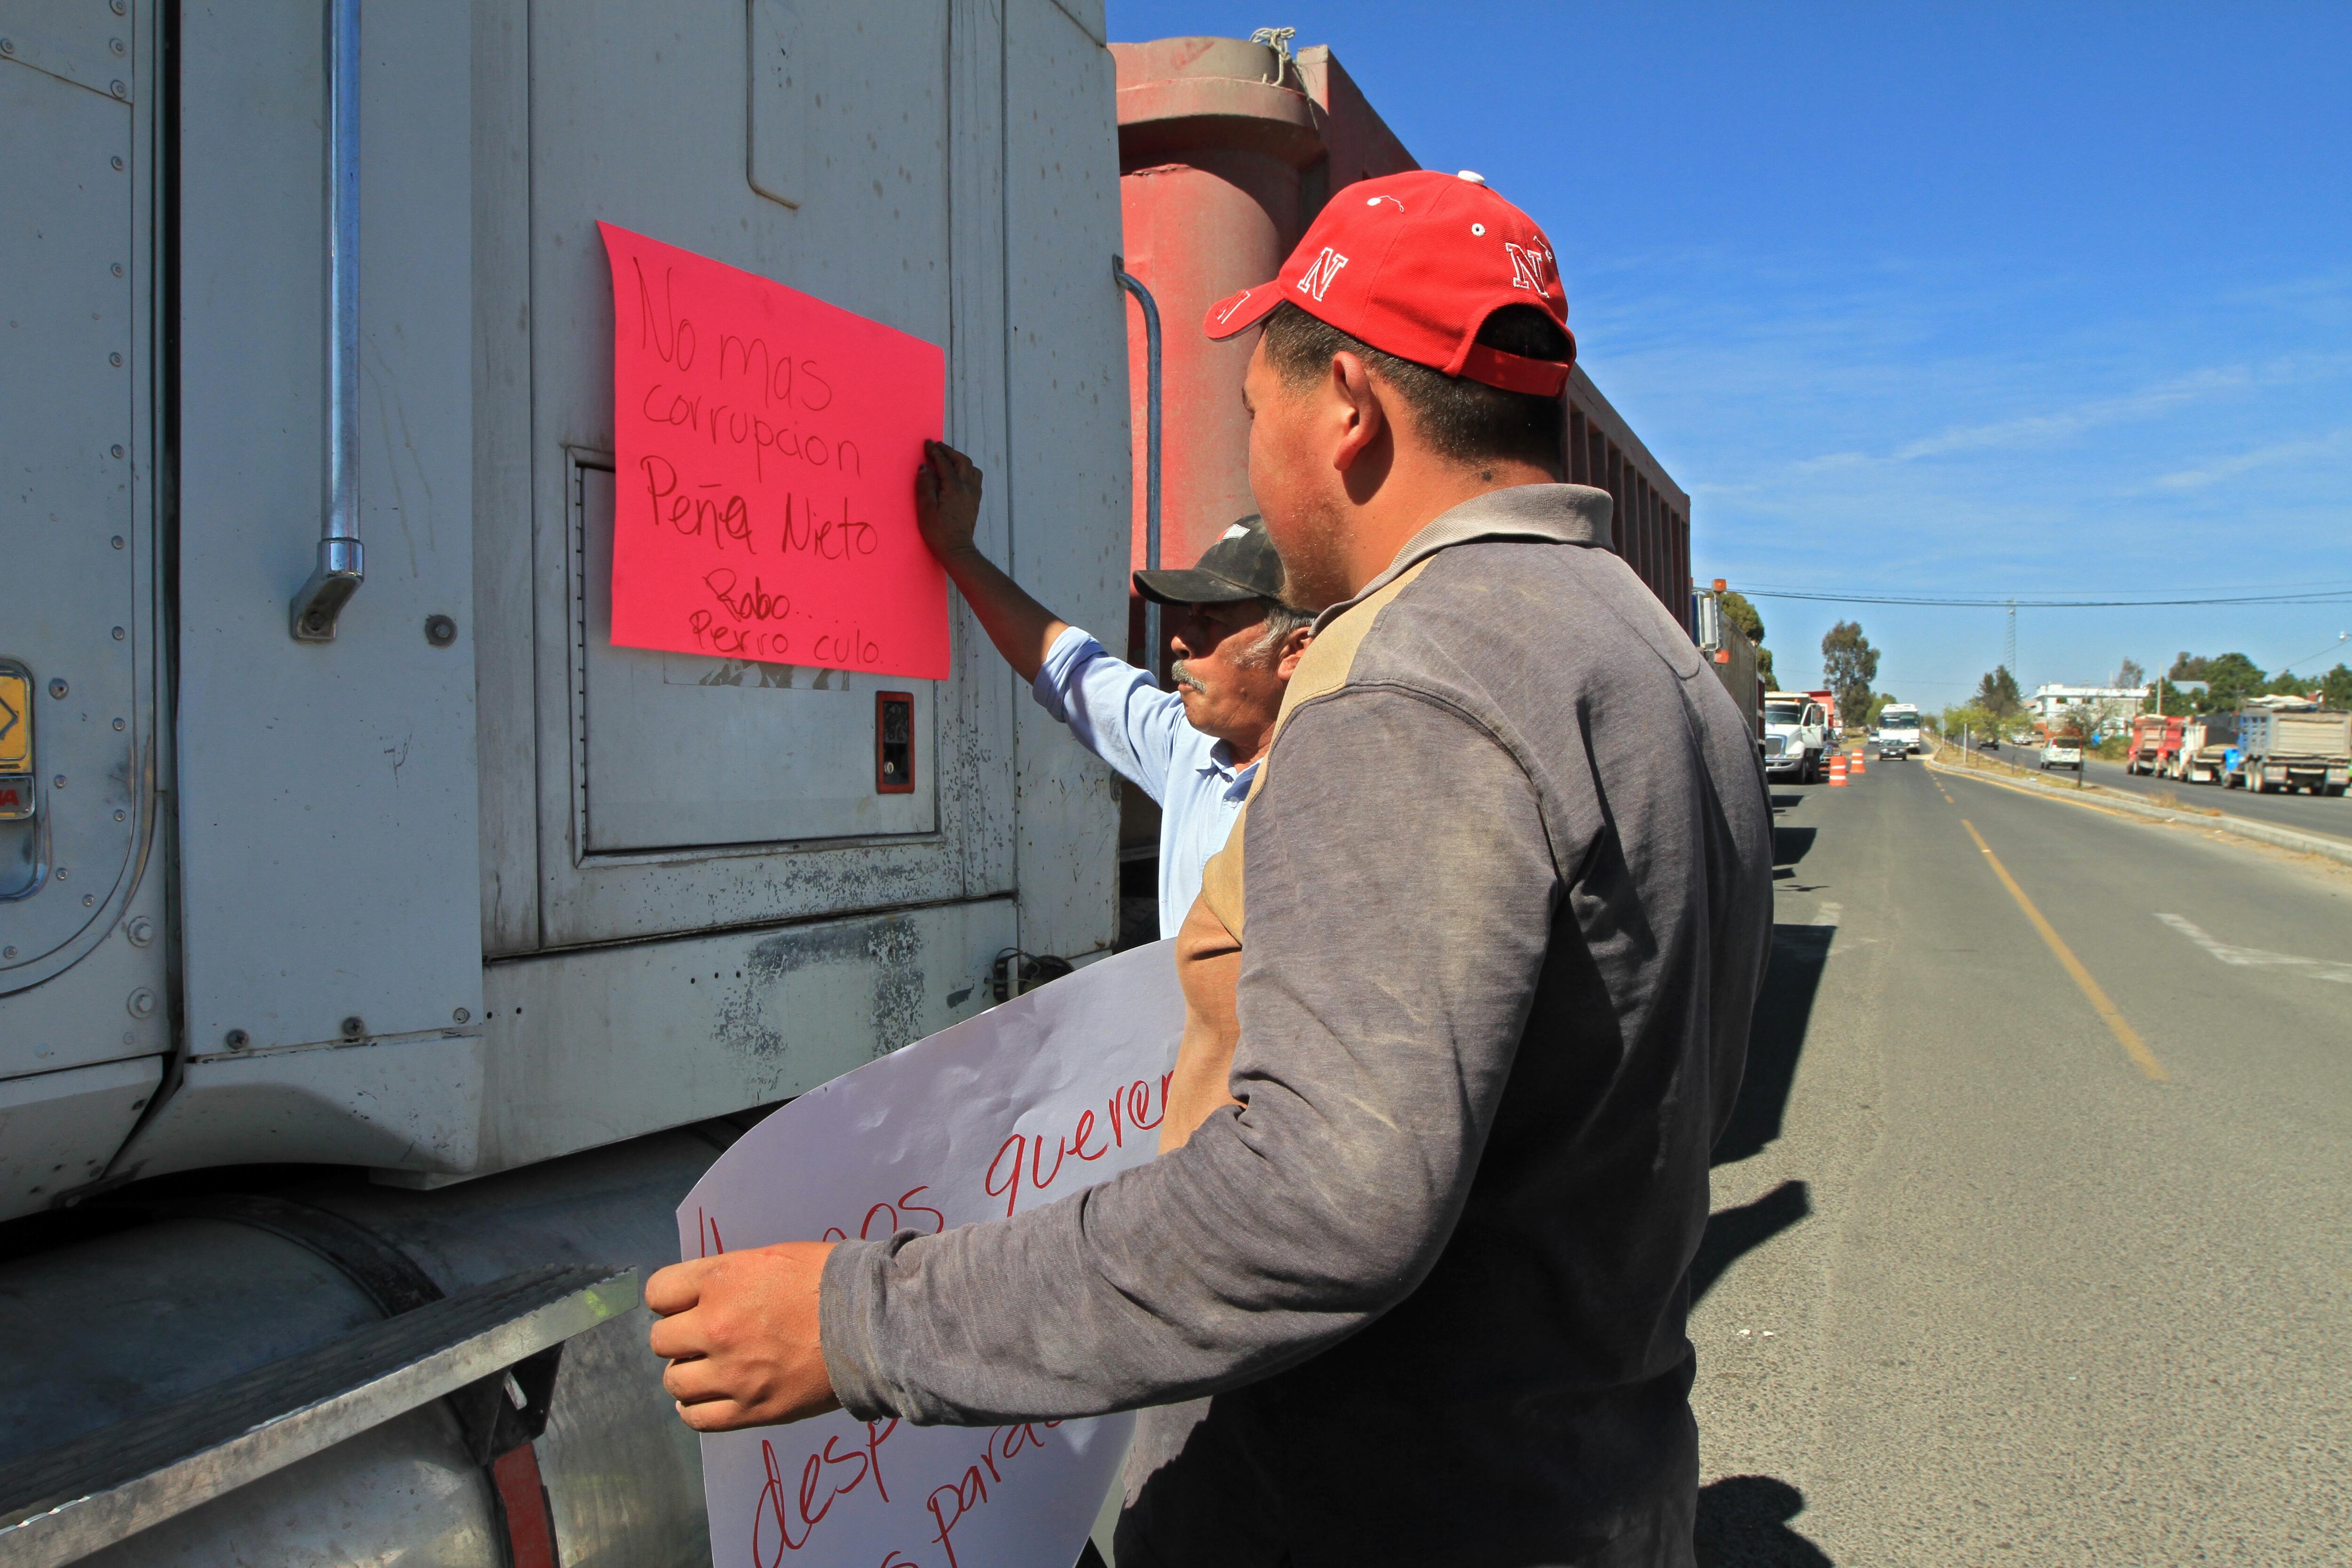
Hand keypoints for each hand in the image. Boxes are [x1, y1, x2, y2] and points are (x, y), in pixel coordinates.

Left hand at [646, 1241, 841, 1430]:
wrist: (873, 1324)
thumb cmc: (829, 1280)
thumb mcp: (773, 1258)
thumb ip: (731, 1277)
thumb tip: (705, 1296)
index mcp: (720, 1280)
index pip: (658, 1293)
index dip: (672, 1300)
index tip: (689, 1305)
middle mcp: (715, 1327)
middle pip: (662, 1341)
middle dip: (680, 1337)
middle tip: (706, 1338)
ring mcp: (730, 1373)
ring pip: (674, 1381)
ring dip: (688, 1373)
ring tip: (710, 1370)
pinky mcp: (749, 1410)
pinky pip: (696, 1418)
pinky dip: (694, 1408)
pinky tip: (708, 1398)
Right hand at [914, 440, 983, 561]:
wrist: (957, 550)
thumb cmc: (938, 532)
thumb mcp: (926, 508)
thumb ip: (925, 485)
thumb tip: (924, 467)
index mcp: (954, 487)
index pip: (944, 463)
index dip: (935, 451)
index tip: (927, 443)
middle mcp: (967, 488)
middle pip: (962, 461)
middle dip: (949, 452)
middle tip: (937, 447)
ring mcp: (974, 495)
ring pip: (972, 469)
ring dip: (960, 460)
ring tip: (948, 458)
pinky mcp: (975, 502)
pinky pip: (975, 479)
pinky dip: (967, 470)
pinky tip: (959, 474)